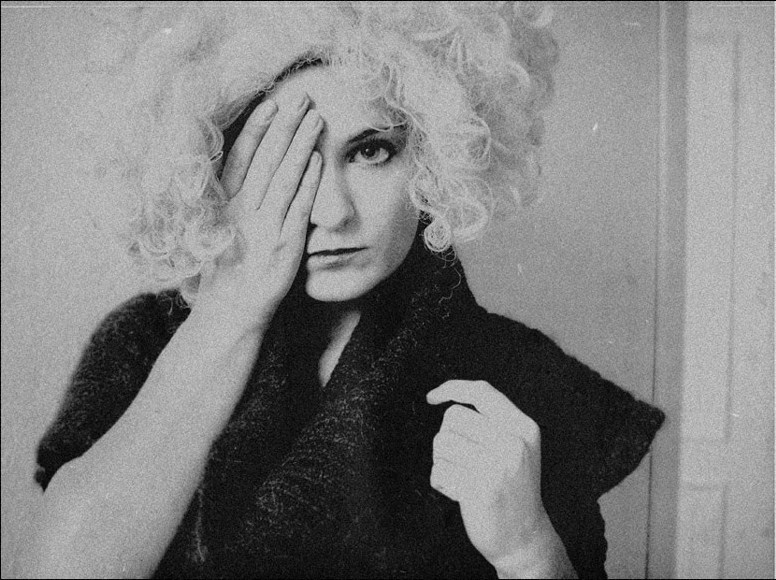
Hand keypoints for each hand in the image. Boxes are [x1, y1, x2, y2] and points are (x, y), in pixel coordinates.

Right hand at [195, 92, 322, 330]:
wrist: (230, 310)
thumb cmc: (226, 267)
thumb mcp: (219, 226)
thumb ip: (234, 197)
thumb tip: (252, 163)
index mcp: (223, 205)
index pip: (240, 158)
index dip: (256, 129)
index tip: (271, 103)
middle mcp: (241, 212)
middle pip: (265, 160)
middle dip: (285, 126)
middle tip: (303, 97)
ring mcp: (263, 229)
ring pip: (283, 178)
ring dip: (301, 145)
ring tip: (316, 118)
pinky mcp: (284, 247)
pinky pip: (297, 209)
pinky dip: (308, 183)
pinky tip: (319, 160)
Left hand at [426, 380, 554, 570]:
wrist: (524, 539)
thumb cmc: (512, 489)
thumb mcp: (516, 448)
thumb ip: (493, 422)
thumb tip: (448, 398)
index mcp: (524, 428)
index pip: (482, 392)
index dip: (452, 388)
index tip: (432, 397)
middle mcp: (513, 442)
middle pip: (454, 416)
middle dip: (448, 436)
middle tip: (463, 460)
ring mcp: (498, 465)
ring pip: (442, 441)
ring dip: (443, 460)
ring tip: (463, 477)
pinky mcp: (479, 488)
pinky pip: (438, 470)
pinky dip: (441, 482)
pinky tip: (460, 494)